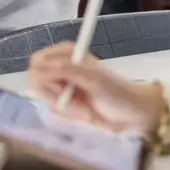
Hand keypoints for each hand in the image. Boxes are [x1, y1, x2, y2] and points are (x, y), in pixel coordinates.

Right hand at [26, 45, 163, 133]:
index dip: (45, 77)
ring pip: (45, 98)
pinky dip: (70, 115)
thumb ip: (63, 69)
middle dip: (54, 96)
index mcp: (65, 53)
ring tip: (85, 109)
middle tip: (73, 99)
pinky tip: (85, 114)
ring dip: (66, 108)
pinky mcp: (66, 103)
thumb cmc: (116, 92)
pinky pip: (54, 111)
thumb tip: (35, 67)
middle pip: (36, 81)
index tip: (62, 87)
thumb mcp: (91, 78)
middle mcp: (60, 67)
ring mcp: (62, 86)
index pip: (36, 62)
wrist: (133, 115)